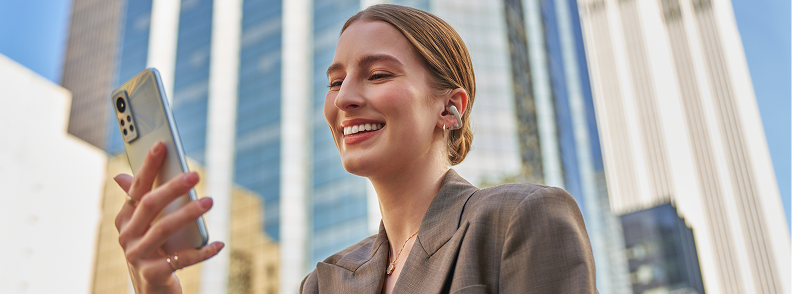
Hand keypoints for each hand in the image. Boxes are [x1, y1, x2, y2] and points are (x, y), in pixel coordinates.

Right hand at [113, 141, 223, 292]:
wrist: (150, 291)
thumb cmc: (151, 251)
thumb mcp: (142, 228)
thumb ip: (138, 202)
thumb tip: (120, 176)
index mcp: (124, 220)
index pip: (137, 188)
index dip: (148, 166)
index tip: (162, 145)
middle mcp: (127, 236)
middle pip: (149, 205)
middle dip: (172, 187)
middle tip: (195, 174)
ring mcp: (138, 256)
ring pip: (164, 229)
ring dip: (189, 213)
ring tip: (210, 201)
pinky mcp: (154, 274)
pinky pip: (182, 259)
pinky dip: (203, 251)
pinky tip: (219, 243)